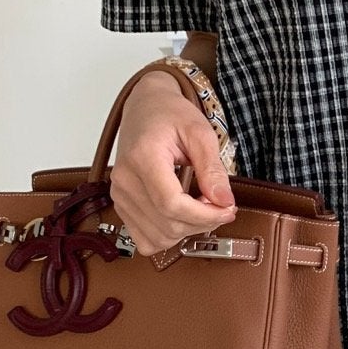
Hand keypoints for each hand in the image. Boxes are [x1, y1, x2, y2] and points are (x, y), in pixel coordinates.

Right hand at [109, 71, 236, 255]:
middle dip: (202, 223)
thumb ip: (213, 168)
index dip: (204, 215)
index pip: (172, 204)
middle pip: (167, 225)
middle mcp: (125, 180)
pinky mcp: (121, 205)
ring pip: (158, 238)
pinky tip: (182, 216)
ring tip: (201, 207)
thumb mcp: (200, 132)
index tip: (227, 208)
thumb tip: (224, 201)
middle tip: (220, 205)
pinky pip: (145, 239)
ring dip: (187, 231)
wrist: (145, 108)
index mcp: (143, 158)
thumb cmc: (170, 115)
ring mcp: (120, 195)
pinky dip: (169, 235)